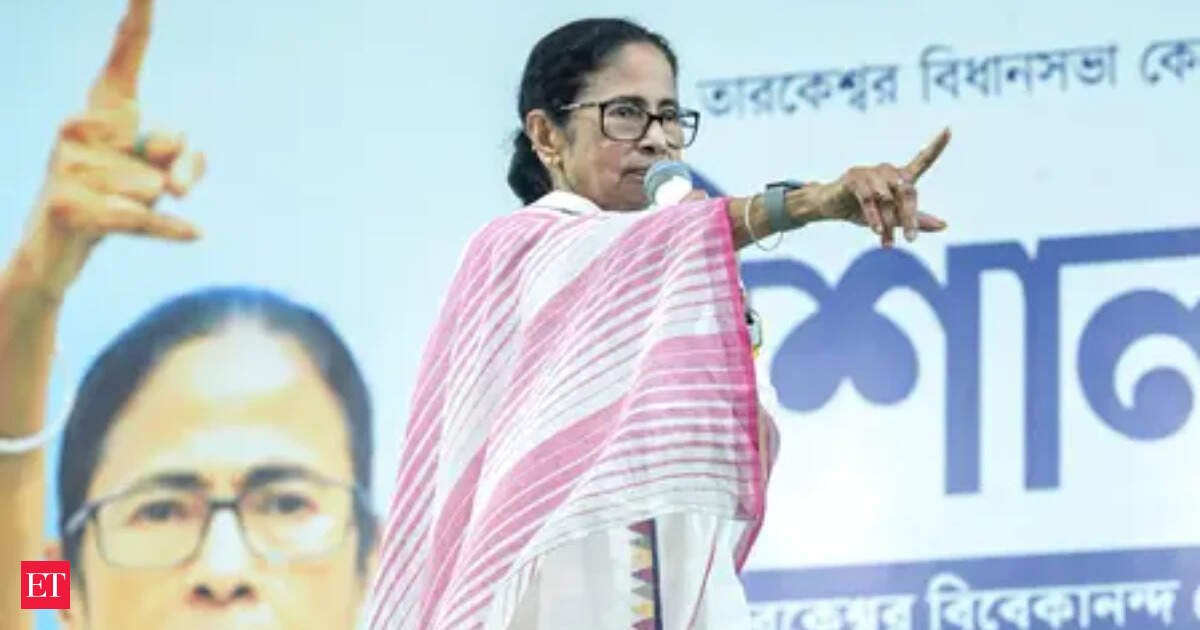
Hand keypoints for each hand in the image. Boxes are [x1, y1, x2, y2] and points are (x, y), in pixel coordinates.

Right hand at [15, 0, 203, 298]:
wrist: (52, 256)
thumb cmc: (114, 205)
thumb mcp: (162, 177)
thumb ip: (185, 162)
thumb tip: (174, 181)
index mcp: (102, 114)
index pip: (124, 61)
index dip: (137, 22)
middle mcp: (78, 129)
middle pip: (169, 141)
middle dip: (183, 174)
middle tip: (161, 197)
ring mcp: (67, 167)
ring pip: (154, 187)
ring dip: (158, 210)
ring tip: (122, 216)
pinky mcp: (68, 207)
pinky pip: (141, 217)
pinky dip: (172, 228)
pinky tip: (199, 234)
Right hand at [817, 128, 950, 247]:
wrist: (830, 208)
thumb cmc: (861, 210)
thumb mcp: (890, 219)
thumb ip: (916, 220)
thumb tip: (944, 225)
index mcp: (899, 178)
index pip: (922, 160)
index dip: (936, 146)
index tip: (949, 129)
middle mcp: (887, 171)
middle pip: (907, 191)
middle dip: (910, 216)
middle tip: (911, 239)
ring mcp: (870, 172)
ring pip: (887, 199)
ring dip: (888, 223)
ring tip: (887, 243)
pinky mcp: (854, 178)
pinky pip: (868, 199)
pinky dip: (874, 216)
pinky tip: (876, 230)